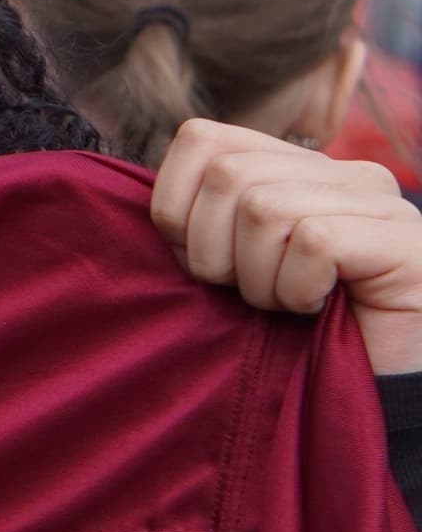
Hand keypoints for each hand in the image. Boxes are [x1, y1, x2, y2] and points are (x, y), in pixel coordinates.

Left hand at [148, 119, 421, 373]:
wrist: (374, 392)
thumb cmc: (294, 337)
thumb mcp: (234, 270)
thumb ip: (202, 224)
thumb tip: (136, 203)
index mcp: (298, 170)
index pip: (202, 139)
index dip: (175, 205)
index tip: (197, 260)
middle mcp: (345, 173)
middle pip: (227, 174)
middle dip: (213, 250)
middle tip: (248, 292)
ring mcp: (381, 203)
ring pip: (266, 208)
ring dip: (259, 278)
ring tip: (288, 304)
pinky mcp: (404, 242)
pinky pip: (313, 241)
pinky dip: (297, 289)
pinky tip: (318, 308)